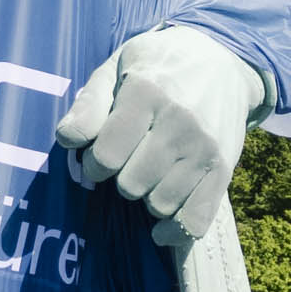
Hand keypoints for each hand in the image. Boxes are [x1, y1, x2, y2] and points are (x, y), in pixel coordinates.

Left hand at [56, 25, 264, 253]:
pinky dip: (174, 231)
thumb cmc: (157, 66)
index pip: (106, 156)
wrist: (222, 60)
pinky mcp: (224, 170)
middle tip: (128, 160)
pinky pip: (195, 220)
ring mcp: (205, 149)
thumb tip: (67, 139)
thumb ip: (89, 104)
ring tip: (150, 174)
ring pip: (159, 205)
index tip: (98, 154)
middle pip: (130, 185)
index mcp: (147, 93)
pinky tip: (161, 227)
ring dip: (146, 197)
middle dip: (120, 178)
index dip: (92, 162)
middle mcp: (179, 122)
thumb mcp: (116, 68)